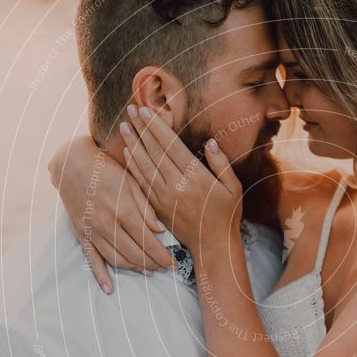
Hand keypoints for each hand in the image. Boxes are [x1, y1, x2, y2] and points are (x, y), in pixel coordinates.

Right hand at [49, 136, 174, 292]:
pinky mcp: (81, 234)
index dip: (162, 255)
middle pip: (134, 253)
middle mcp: (107, 224)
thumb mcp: (131, 181)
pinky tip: (109, 289)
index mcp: (123, 210)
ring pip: (117, 259)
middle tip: (166, 269)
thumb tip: (159, 231)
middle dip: (153, 264)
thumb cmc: (107, 169)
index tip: (174, 263)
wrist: (72, 163)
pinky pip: (91, 259)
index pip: (147, 241)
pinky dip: (100, 275)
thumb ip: (146, 207)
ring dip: (134, 268)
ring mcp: (92, 231)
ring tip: (149, 272)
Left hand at [119, 105, 242, 252]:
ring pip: (144, 165)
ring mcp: (164, 197)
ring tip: (123, 126)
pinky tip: (126, 152)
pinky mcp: (156, 207)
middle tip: (129, 109)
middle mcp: (177, 186)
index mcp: (196, 178)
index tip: (145, 111)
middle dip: (141, 129)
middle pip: (155, 151)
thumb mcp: (233, 188)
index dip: (157, 127)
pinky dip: (133, 166)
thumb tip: (210, 142)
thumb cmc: (226, 215)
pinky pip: (141, 183)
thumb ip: (221, 164)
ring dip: (132, 144)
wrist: (212, 247)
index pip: (171, 146)